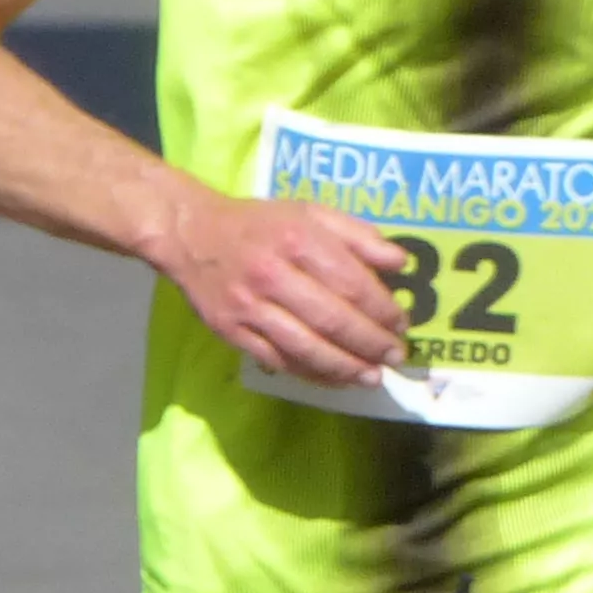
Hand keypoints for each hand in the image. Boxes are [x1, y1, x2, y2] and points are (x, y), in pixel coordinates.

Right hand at [158, 192, 406, 384]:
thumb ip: (359, 235)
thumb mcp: (312, 213)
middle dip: (370, 344)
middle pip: (332, 320)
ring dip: (345, 367)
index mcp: (297, 241)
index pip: (351, 284)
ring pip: (305, 347)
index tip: (402, 325)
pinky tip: (336, 379)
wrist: (191, 234)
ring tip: (373, 377)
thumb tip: (401, 262)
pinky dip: (311, 374)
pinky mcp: (230, 331)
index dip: (382, 310)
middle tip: (395, 357)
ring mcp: (248, 307)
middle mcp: (272, 276)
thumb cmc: (261, 224)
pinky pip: (277, 360)